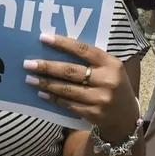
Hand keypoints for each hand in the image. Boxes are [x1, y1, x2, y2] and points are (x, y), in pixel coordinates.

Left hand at [25, 33, 139, 140]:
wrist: (125, 117)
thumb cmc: (114, 85)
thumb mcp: (110, 69)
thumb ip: (91, 60)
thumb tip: (58, 49)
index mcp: (111, 63)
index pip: (83, 50)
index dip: (62, 43)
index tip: (43, 38)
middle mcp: (107, 80)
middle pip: (71, 71)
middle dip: (47, 66)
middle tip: (28, 63)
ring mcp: (100, 99)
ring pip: (67, 89)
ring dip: (46, 83)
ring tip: (30, 78)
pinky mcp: (93, 114)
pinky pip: (68, 104)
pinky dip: (53, 98)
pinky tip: (42, 93)